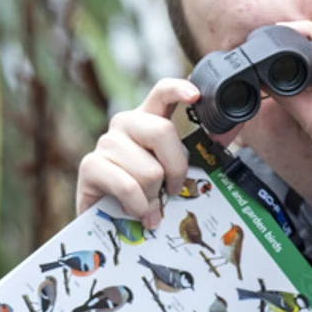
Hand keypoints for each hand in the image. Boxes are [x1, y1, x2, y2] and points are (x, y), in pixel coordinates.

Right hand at [76, 78, 198, 228]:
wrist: (109, 222)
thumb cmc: (147, 194)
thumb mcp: (171, 172)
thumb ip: (190, 156)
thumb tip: (222, 137)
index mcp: (148, 120)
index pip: (161, 93)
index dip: (178, 89)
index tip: (196, 95)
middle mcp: (125, 125)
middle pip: (163, 131)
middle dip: (176, 169)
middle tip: (172, 190)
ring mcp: (105, 143)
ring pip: (149, 170)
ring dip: (153, 196)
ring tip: (147, 204)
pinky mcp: (89, 165)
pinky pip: (128, 187)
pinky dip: (139, 206)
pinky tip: (138, 212)